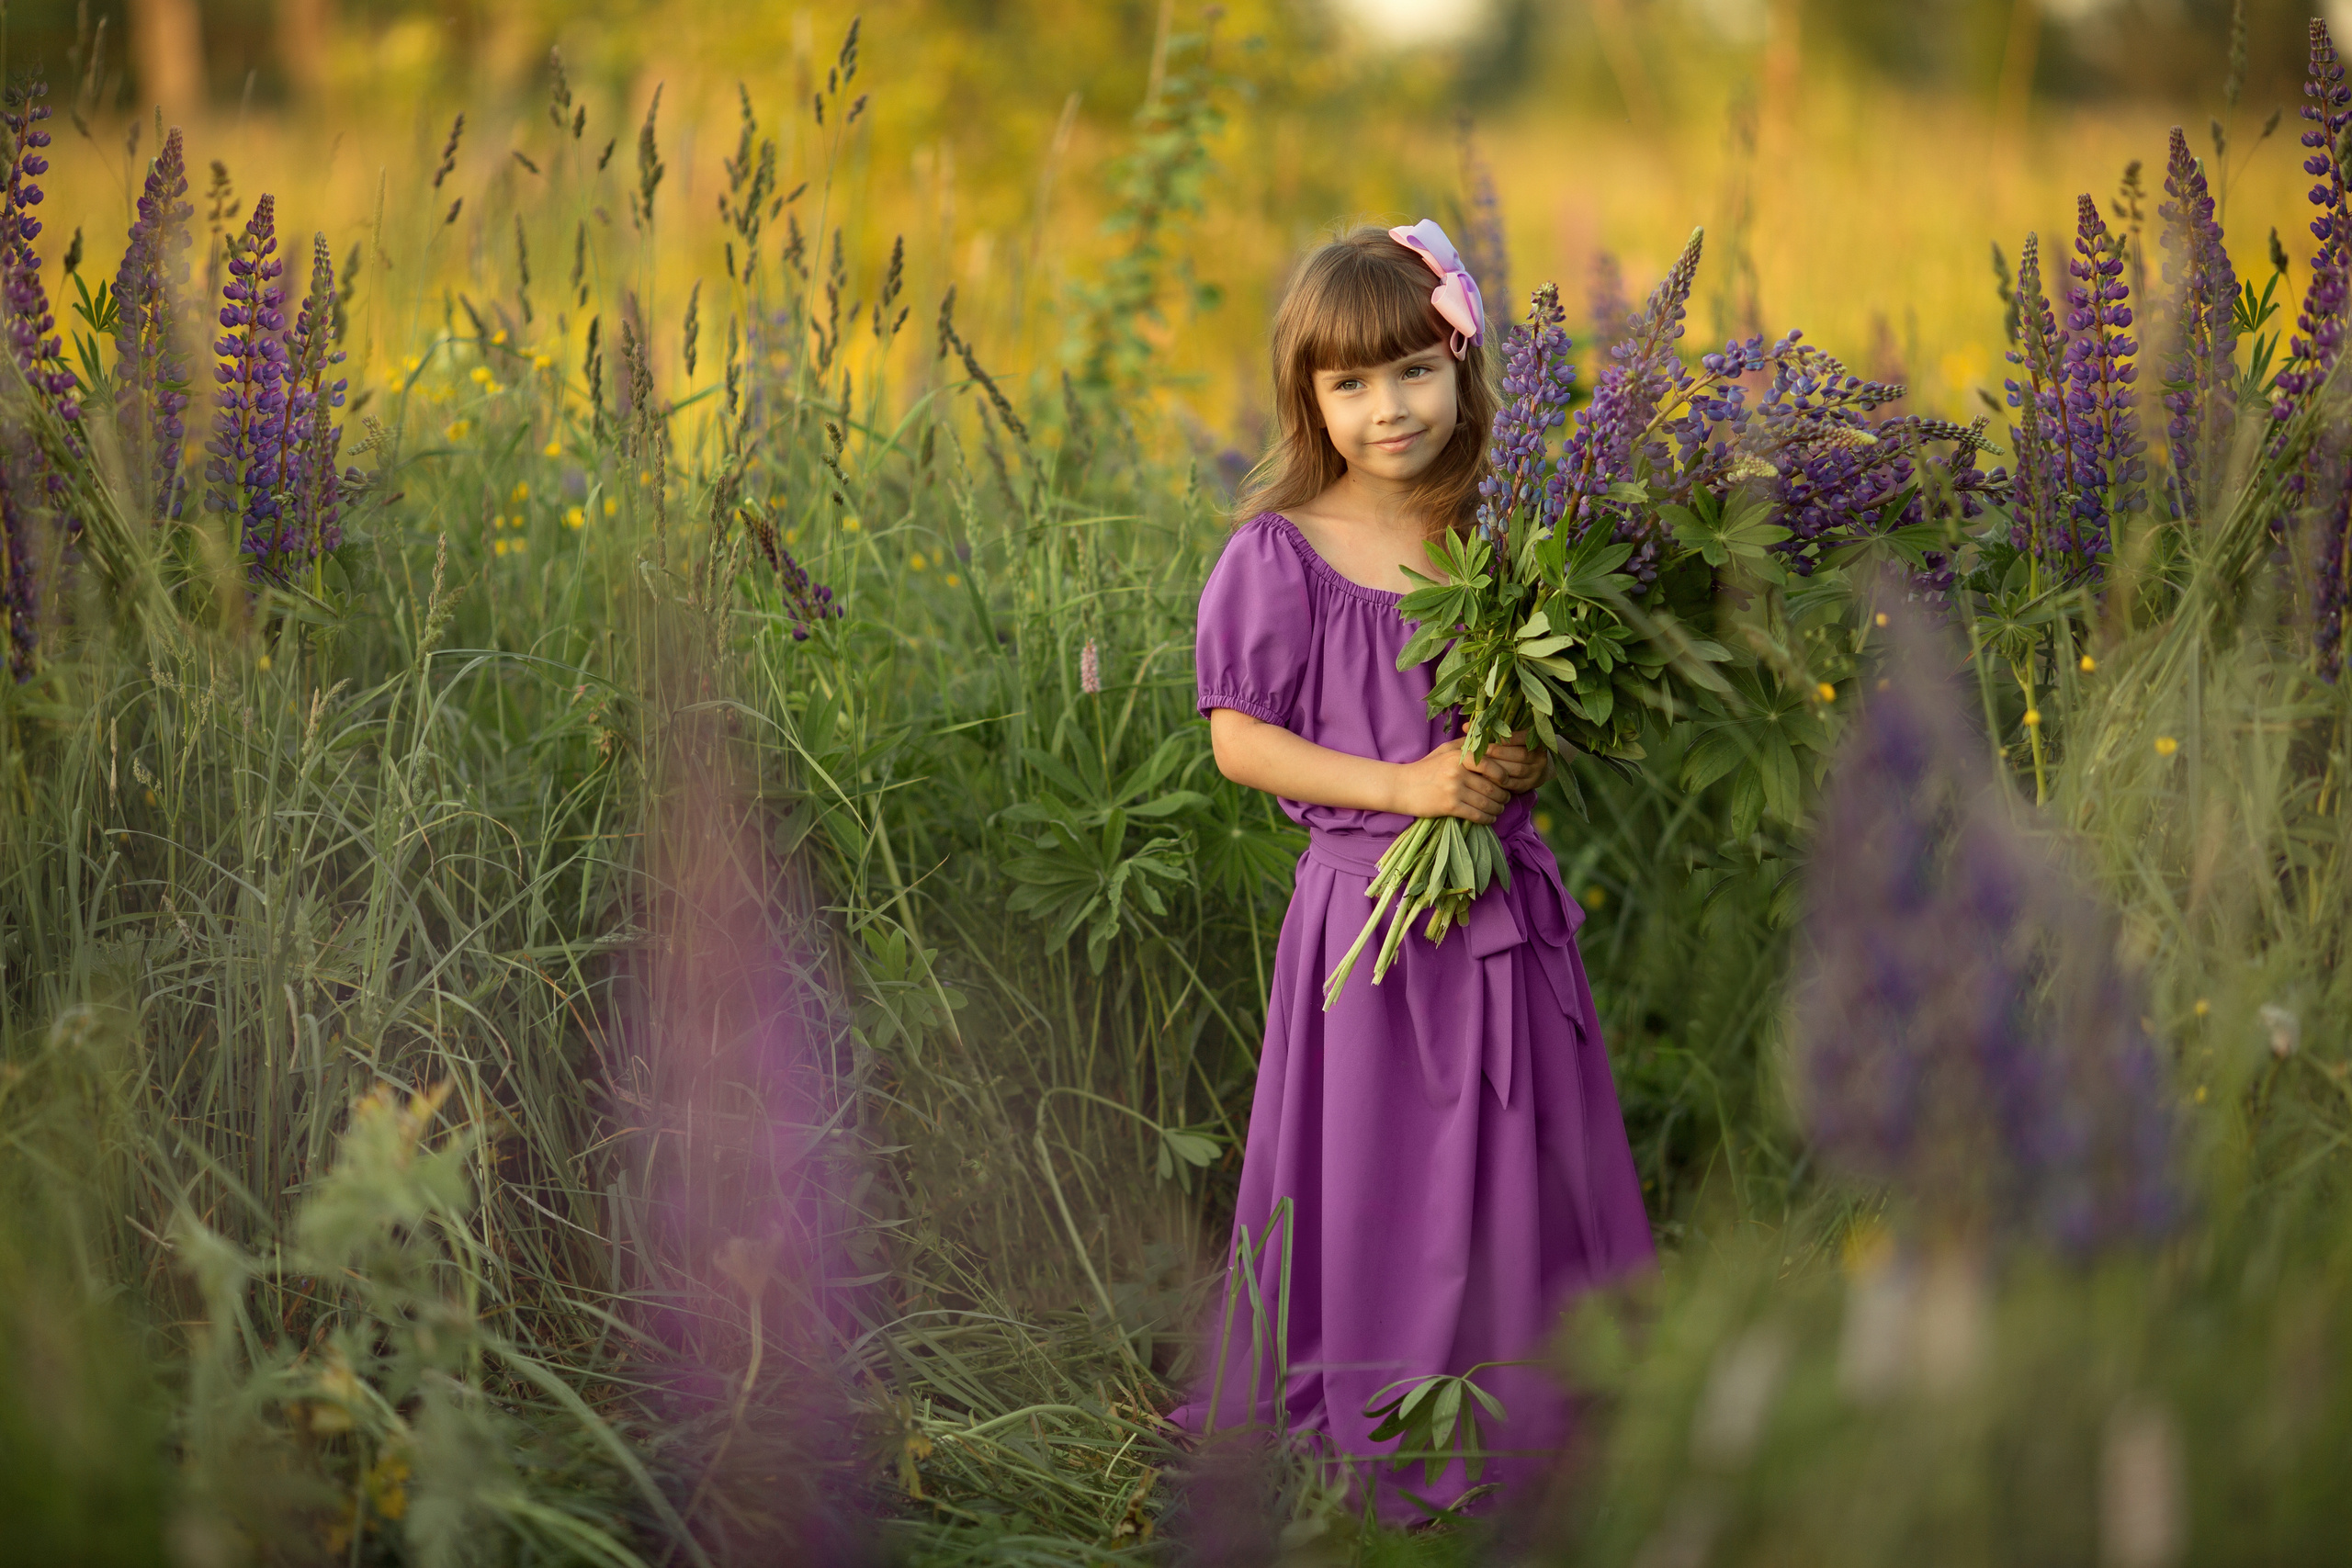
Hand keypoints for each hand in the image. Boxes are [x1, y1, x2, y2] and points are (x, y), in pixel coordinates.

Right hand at [1391, 739, 1512, 824]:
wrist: (1401, 787)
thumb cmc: (1425, 768)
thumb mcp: (1444, 750)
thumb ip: (1465, 745)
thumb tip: (1489, 743)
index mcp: (1458, 756)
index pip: (1491, 765)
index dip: (1503, 775)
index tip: (1506, 781)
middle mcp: (1457, 771)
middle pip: (1492, 786)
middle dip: (1503, 796)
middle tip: (1505, 799)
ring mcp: (1453, 789)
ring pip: (1486, 802)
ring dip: (1497, 809)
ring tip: (1498, 809)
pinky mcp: (1449, 806)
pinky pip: (1476, 815)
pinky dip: (1486, 819)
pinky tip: (1488, 818)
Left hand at [1484, 730, 1551, 795]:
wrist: (1536, 768)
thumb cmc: (1521, 749)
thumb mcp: (1519, 739)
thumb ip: (1507, 735)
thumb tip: (1485, 732)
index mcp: (1539, 743)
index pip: (1526, 738)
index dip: (1510, 738)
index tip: (1495, 738)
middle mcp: (1540, 758)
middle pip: (1521, 755)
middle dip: (1499, 752)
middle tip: (1483, 750)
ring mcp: (1536, 773)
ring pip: (1517, 770)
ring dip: (1498, 766)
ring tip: (1484, 762)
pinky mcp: (1528, 786)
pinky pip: (1514, 784)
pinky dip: (1499, 780)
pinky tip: (1487, 775)